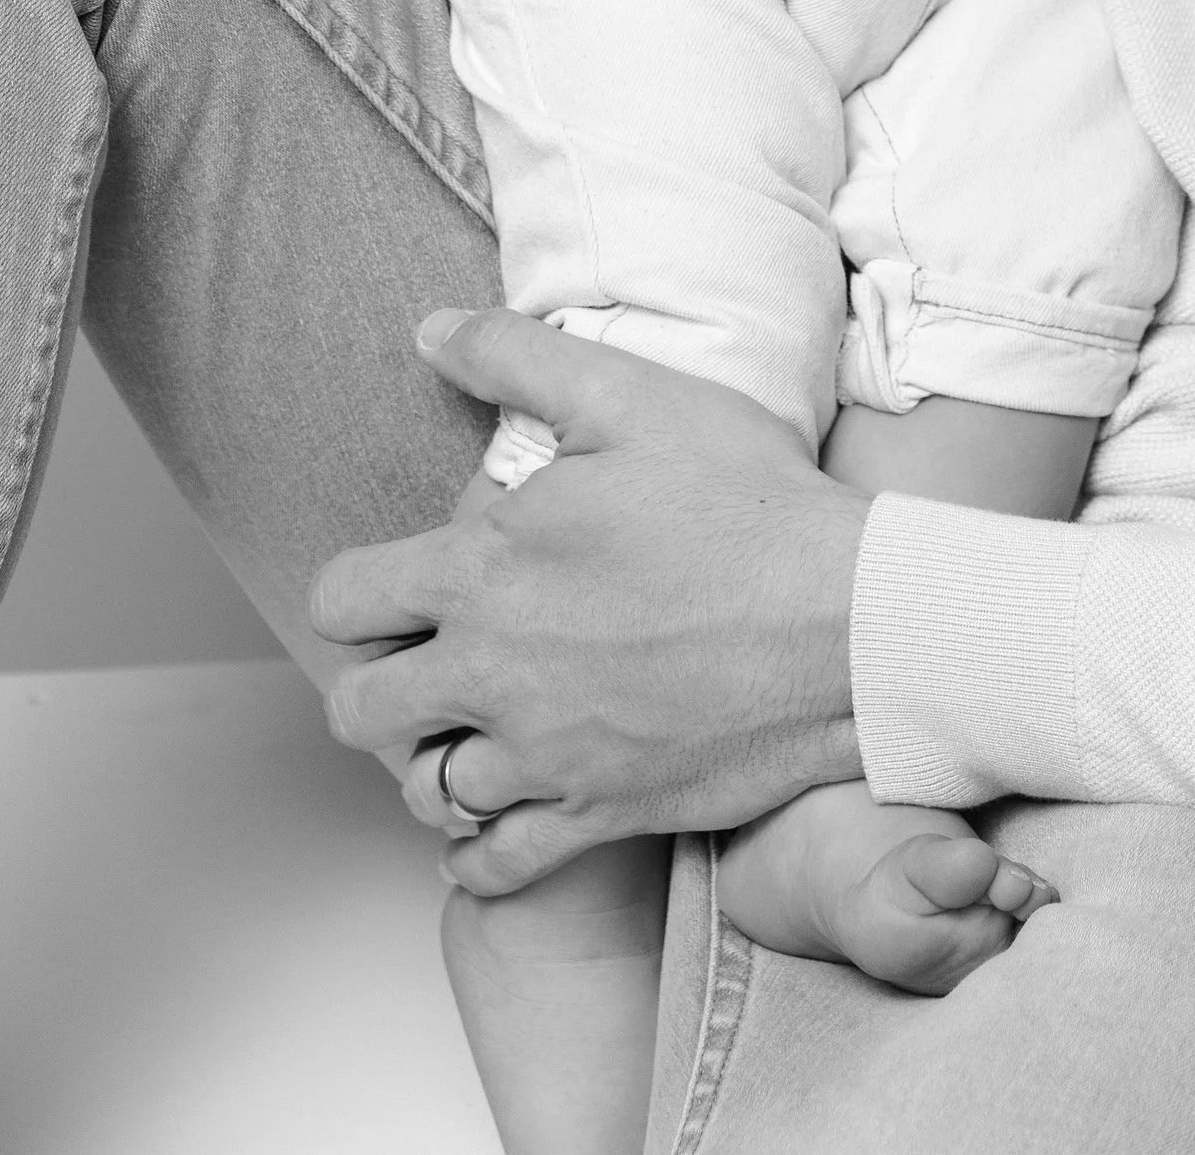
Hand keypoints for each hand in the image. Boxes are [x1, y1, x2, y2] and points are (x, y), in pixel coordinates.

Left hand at [313, 313, 870, 897]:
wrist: (849, 619)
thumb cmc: (748, 501)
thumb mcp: (633, 397)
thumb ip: (518, 358)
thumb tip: (430, 330)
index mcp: (486, 569)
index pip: (345, 601)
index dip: (356, 593)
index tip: (392, 588)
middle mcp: (494, 672)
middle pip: (360, 712)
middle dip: (378, 683)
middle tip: (428, 659)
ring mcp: (544, 755)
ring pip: (424, 793)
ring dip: (432, 761)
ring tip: (471, 727)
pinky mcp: (598, 814)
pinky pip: (494, 865)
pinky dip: (480, 849)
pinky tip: (498, 814)